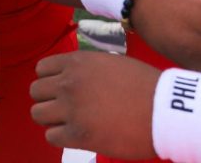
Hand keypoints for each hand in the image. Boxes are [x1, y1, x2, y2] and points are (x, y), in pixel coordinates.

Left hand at [31, 51, 158, 157]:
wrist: (165, 110)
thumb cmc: (145, 86)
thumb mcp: (111, 64)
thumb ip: (87, 69)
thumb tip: (74, 78)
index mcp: (76, 62)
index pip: (41, 70)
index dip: (50, 81)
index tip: (61, 90)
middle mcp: (68, 83)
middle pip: (35, 92)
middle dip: (48, 100)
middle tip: (65, 109)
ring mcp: (71, 108)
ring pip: (38, 114)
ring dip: (52, 119)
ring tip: (71, 123)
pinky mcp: (78, 134)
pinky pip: (51, 136)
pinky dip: (62, 137)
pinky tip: (79, 136)